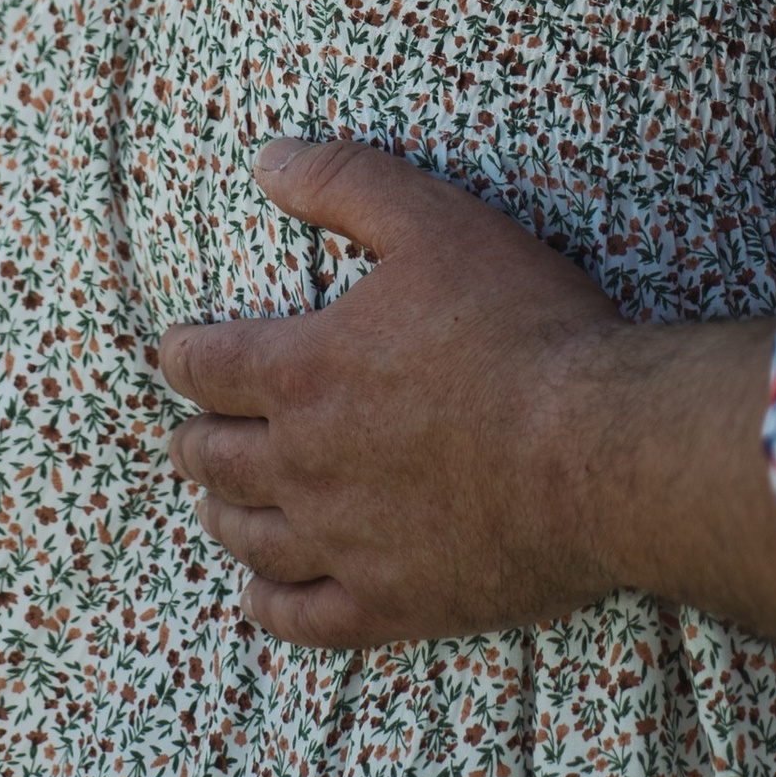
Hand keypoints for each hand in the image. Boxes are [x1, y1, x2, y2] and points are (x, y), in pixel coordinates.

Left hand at [157, 137, 631, 648]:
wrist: (599, 450)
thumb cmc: (522, 327)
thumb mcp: (434, 220)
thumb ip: (345, 181)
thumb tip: (267, 159)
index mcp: (303, 369)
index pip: (206, 365)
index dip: (182, 355)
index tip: (176, 353)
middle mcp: (304, 461)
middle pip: (214, 456)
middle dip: (195, 438)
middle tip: (192, 432)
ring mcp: (343, 541)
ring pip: (246, 536)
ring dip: (221, 514)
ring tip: (216, 502)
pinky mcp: (391, 602)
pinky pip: (301, 617)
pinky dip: (267, 605)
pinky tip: (257, 596)